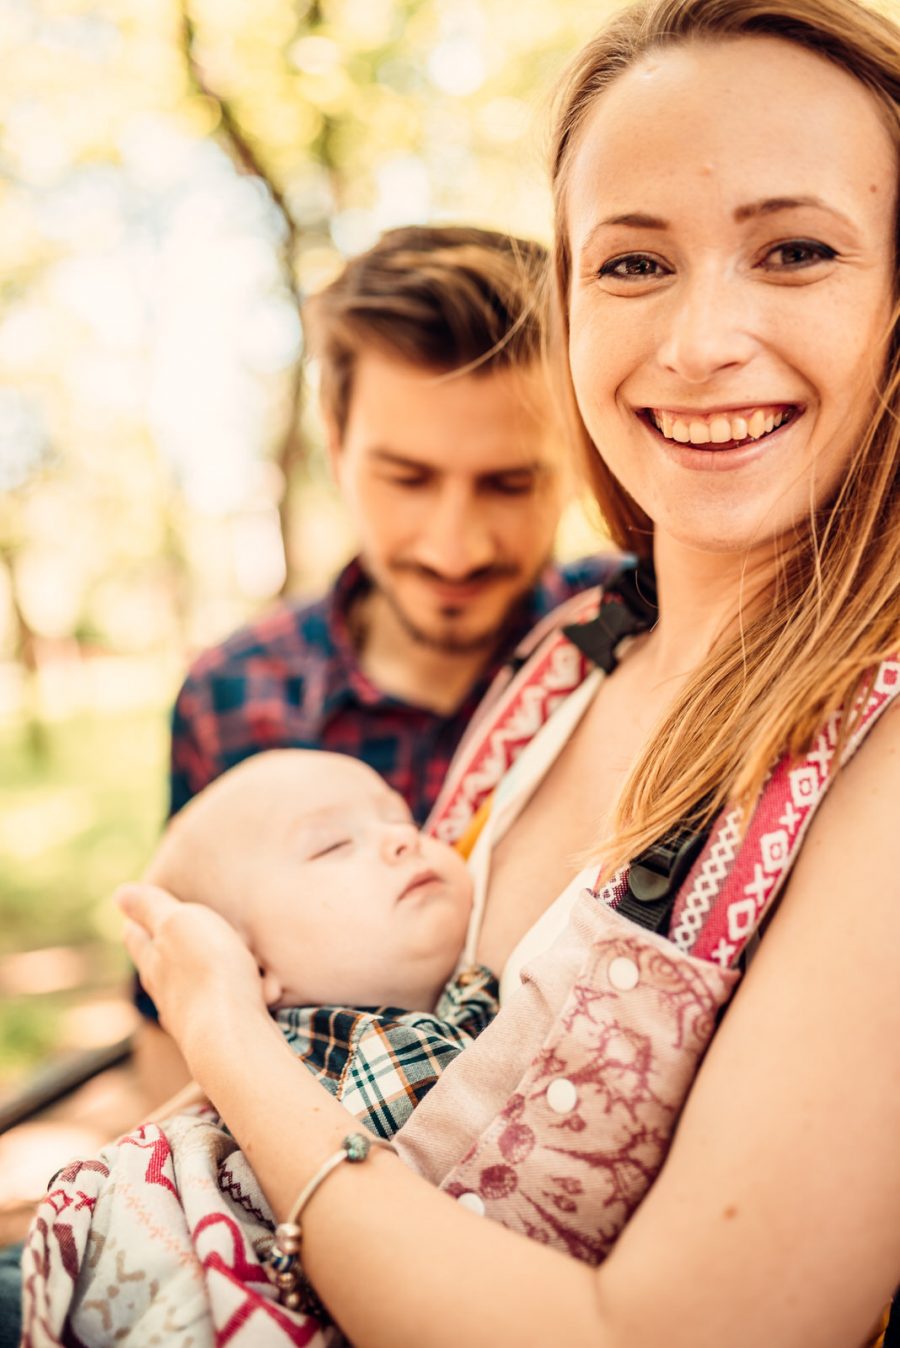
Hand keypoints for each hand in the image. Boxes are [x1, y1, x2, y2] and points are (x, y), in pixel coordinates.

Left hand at [117, 883, 271, 1069]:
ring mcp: (192, 1017)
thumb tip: (120, 893)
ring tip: (217, 962)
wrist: (234, 1035)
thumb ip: (151, 908)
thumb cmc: (207, 970)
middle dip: (164, 952)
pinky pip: (227, 1007)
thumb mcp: (178, 923)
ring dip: (203, 976)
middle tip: (172, 935)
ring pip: (192, 990)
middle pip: (158, 968)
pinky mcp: (222, 1033)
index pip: (136, 938)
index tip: (136, 914)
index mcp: (153, 961)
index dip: (136, 923)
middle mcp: (166, 993)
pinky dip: (236, 996)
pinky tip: (252, 993)